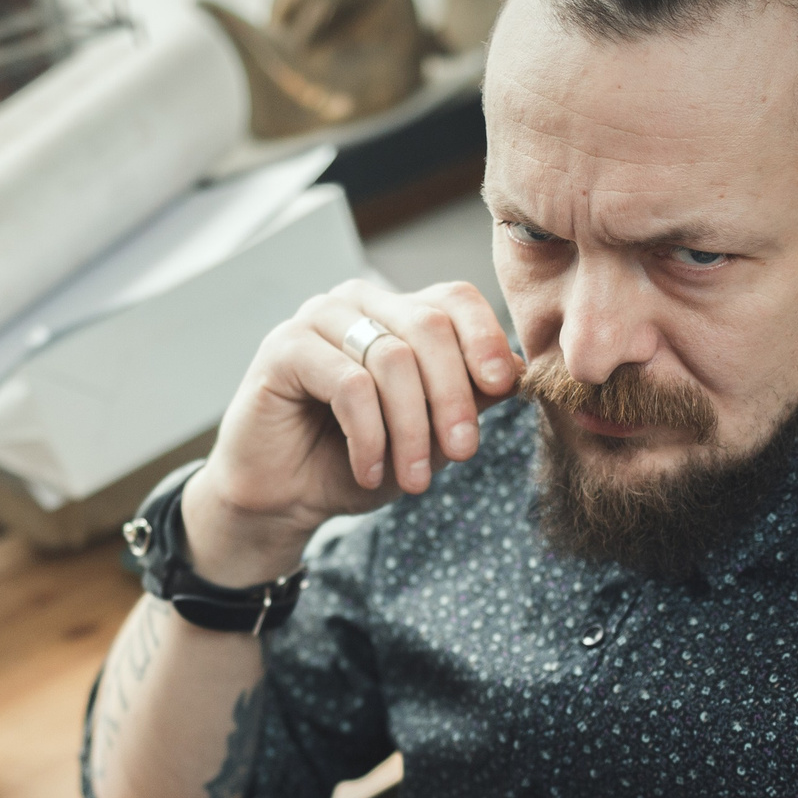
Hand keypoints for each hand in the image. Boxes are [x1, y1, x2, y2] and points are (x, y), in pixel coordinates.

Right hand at [183, 279, 518, 584]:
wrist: (282, 498)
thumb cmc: (353, 461)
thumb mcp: (427, 435)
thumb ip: (466, 400)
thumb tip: (514, 372)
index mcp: (396, 312)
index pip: (454, 299)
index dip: (485, 338)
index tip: (503, 388)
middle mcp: (358, 303)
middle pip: (429, 326)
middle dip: (454, 396)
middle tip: (464, 453)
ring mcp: (317, 319)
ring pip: (392, 358)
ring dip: (412, 428)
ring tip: (414, 479)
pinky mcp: (283, 348)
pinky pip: (349, 384)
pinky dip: (369, 435)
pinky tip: (369, 469)